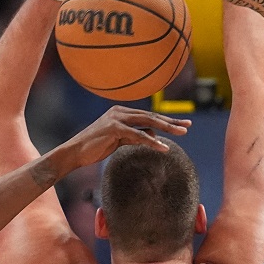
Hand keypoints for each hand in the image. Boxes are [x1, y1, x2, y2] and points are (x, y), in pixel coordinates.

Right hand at [64, 106, 190, 168]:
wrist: (75, 152)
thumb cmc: (94, 147)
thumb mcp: (118, 141)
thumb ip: (134, 136)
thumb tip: (153, 136)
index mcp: (121, 112)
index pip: (148, 115)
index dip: (166, 119)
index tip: (181, 124)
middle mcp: (119, 111)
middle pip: (151, 115)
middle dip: (171, 121)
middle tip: (188, 125)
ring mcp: (116, 118)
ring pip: (147, 122)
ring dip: (166, 127)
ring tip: (182, 132)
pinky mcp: (114, 128)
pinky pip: (138, 135)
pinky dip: (152, 141)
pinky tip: (163, 147)